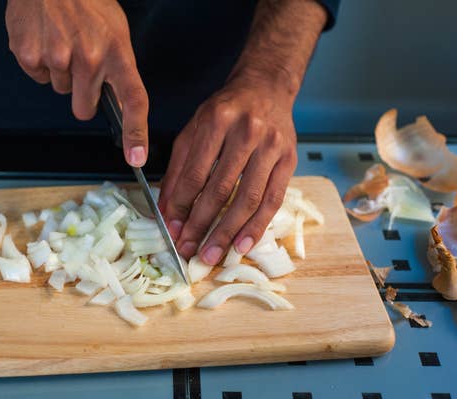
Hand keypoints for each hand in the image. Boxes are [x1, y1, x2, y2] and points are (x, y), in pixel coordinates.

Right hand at [5, 0, 148, 166]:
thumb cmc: (87, 1)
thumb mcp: (115, 30)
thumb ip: (117, 67)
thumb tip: (120, 104)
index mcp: (116, 52)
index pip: (133, 100)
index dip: (136, 133)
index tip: (136, 157)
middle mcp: (89, 59)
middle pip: (84, 109)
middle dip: (82, 95)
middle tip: (80, 64)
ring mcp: (57, 58)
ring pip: (60, 91)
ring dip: (61, 73)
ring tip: (62, 40)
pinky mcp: (30, 55)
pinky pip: (38, 77)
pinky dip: (40, 64)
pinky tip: (45, 39)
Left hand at [158, 75, 297, 264]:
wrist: (266, 88)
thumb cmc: (225, 111)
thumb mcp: (193, 130)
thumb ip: (178, 170)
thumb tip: (168, 211)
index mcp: (216, 121)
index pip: (195, 173)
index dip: (182, 206)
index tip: (173, 231)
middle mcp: (246, 132)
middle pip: (221, 189)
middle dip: (202, 225)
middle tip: (189, 251)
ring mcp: (271, 147)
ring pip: (248, 199)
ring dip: (228, 232)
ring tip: (213, 255)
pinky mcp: (289, 160)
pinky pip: (273, 200)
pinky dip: (257, 226)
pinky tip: (242, 245)